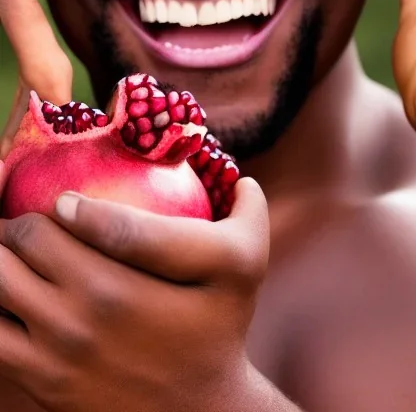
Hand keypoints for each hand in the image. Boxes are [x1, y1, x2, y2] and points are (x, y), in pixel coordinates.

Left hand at [0, 167, 268, 411]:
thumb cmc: (220, 328)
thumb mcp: (248, 269)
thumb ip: (251, 213)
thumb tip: (243, 177)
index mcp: (132, 279)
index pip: (77, 217)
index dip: (65, 200)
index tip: (67, 201)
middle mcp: (88, 312)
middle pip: (28, 239)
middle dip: (24, 220)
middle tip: (36, 222)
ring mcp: (57, 348)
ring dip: (2, 255)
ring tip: (14, 252)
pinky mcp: (38, 378)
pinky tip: (11, 296)